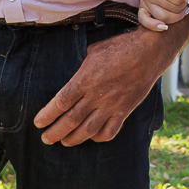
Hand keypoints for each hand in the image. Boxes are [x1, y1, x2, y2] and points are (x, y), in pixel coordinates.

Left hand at [34, 29, 167, 145]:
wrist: (149, 51)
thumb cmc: (121, 47)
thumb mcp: (95, 51)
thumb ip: (83, 66)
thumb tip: (76, 72)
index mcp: (85, 79)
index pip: (60, 102)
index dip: (47, 115)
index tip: (38, 122)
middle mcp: (96, 95)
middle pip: (70, 120)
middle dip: (55, 132)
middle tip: (45, 139)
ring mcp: (111, 105)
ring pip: (88, 130)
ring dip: (73, 138)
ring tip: (64, 141)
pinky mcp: (125, 110)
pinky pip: (110, 131)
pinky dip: (99, 137)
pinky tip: (93, 137)